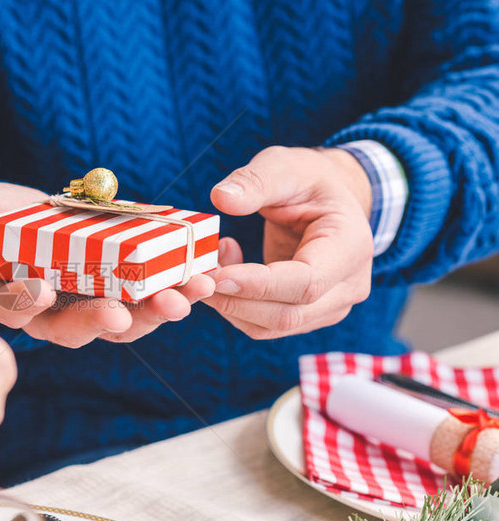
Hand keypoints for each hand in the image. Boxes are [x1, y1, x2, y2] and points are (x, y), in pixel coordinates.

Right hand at [0, 183, 214, 346]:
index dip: (31, 305)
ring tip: (188, 292)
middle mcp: (54, 311)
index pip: (21, 313)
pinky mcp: (117, 280)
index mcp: (13, 301)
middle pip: (82, 327)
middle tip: (132, 311)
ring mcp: (88, 298)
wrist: (8, 215)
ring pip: (123, 317)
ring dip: (157, 308)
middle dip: (111, 320)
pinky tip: (200, 271)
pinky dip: (174, 284)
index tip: (44, 295)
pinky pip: (147, 291)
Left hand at [202, 146, 373, 338]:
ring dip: (230, 305)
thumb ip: (255, 181)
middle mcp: (349, 287)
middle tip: (196, 276)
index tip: (217, 275)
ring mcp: (330, 307)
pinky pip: (264, 325)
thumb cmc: (307, 180)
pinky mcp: (307, 316)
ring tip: (209, 266)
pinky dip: (234, 306)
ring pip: (272, 327)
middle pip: (288, 314)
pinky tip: (224, 273)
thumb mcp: (284, 166)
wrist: (327, 200)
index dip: (259, 285)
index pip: (307, 283)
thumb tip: (221, 199)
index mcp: (351, 247)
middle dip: (235, 300)